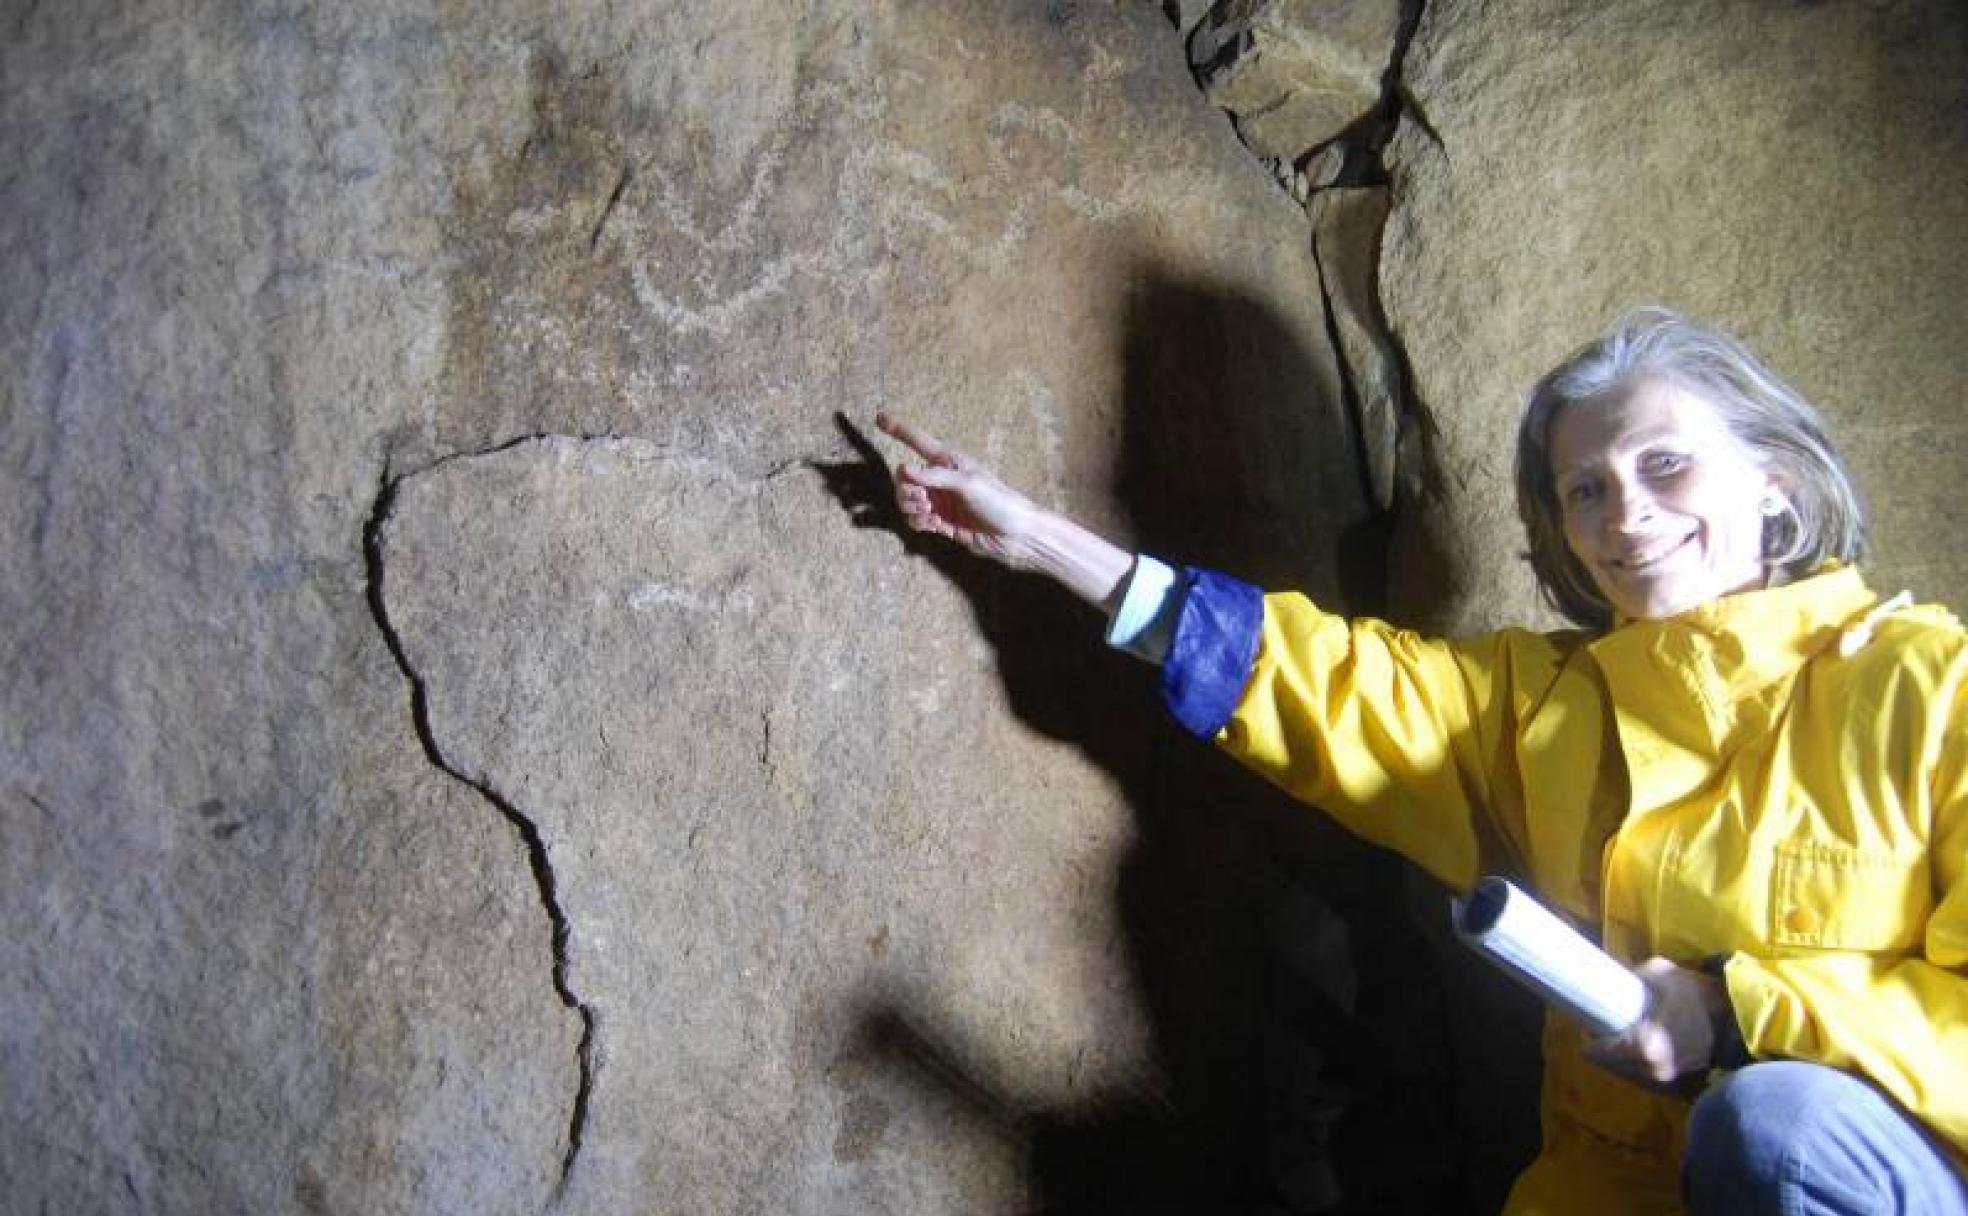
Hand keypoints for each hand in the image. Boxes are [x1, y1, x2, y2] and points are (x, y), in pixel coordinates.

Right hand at [876, 412, 1037, 568]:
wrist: (1014, 534)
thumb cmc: (998, 501)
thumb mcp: (968, 483)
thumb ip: (935, 476)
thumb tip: (904, 469)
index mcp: (948, 461)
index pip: (917, 441)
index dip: (898, 429)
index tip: (878, 417)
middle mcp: (939, 479)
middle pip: (903, 478)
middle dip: (905, 489)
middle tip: (923, 499)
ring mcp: (939, 500)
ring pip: (905, 500)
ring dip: (911, 507)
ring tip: (930, 514)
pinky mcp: (940, 522)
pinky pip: (915, 519)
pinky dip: (918, 522)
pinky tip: (934, 525)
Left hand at [1584, 957, 1732, 1091]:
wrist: (1737, 1022)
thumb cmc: (1698, 996)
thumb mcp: (1662, 973)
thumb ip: (1632, 974)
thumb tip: (1608, 974)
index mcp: (1643, 1047)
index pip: (1592, 1051)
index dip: (1587, 1033)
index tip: (1592, 1017)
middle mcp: (1649, 1070)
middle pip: (1604, 1063)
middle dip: (1600, 1043)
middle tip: (1605, 1021)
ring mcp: (1661, 1081)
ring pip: (1620, 1070)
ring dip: (1615, 1054)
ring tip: (1621, 1030)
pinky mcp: (1671, 1084)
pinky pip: (1637, 1074)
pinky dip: (1632, 1061)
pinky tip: (1639, 1042)